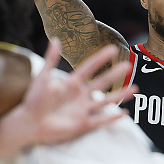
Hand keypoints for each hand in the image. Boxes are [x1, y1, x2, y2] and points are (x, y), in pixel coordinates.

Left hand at [3, 39, 136, 146]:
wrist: (29, 123)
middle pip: (101, 83)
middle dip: (115, 74)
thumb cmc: (33, 100)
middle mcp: (79, 96)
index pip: (89, 68)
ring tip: (135, 89)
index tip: (113, 48)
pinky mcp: (82, 124)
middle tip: (128, 65)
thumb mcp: (42, 78)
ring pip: (105, 102)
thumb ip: (50, 60)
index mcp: (70, 84)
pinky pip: (100, 121)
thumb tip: (55, 39)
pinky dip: (112, 118)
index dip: (100, 58)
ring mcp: (82, 110)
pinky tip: (124, 113)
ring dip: (119, 96)